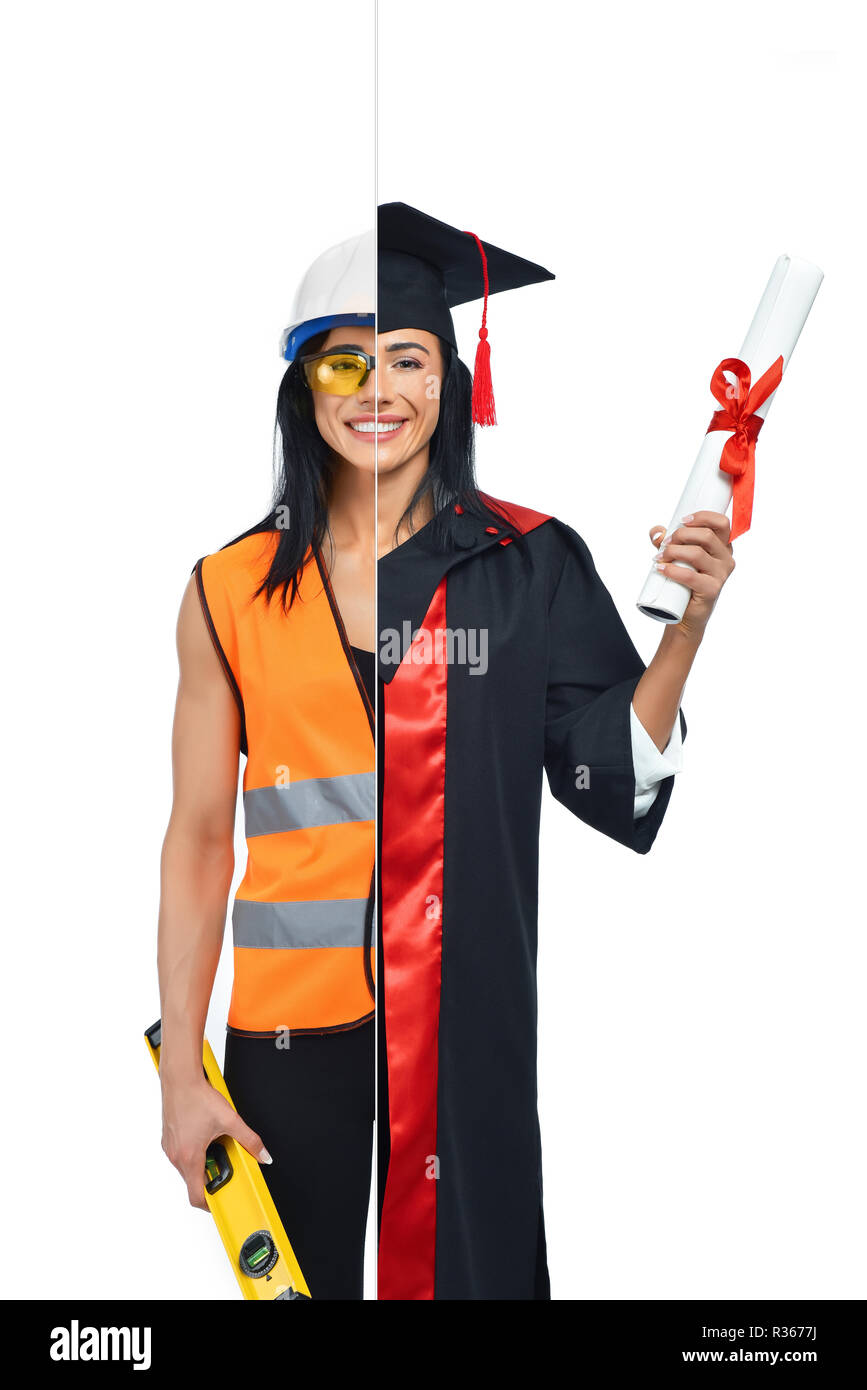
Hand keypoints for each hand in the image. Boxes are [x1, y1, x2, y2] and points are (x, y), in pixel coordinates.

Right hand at [161, 1076, 270, 1209]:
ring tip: (215, 1143)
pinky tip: (204, 1134)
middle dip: (211, 1176)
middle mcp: (176, 1156)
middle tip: (225, 1163)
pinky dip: (194, 1152)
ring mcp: (170, 1148)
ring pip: (187, 1167)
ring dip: (203, 1162)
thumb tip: (263, 1154)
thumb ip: (250, 1140)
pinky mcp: (168, 1139)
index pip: (197, 1196)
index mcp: (190, 1158)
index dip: (210, 1204)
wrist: (180, 1079)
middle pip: (193, 1181)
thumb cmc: (198, 1097)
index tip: (220, 1202)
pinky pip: (182, 1154)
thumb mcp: (230, 1120)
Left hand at [650, 510, 734, 642]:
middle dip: (681, 535)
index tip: (682, 520)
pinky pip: (690, 576)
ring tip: (659, 558)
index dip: (702, 517)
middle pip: (707, 536)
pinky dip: (672, 570)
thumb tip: (656, 531)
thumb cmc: (684, 580)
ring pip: (697, 553)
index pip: (722, 523)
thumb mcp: (676, 556)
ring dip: (673, 552)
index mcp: (723, 546)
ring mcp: (721, 574)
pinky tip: (660, 569)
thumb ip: (666, 540)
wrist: (686, 613)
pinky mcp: (712, 590)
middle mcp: (726, 558)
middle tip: (664, 544)